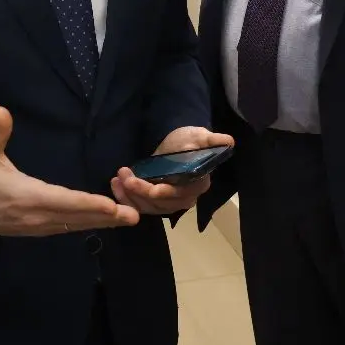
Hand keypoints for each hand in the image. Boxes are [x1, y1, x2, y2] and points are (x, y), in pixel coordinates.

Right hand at [0, 108, 138, 237]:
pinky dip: (88, 223)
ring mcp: (38, 226)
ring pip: (75, 226)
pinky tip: (106, 220)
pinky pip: (68, 228)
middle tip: (134, 215)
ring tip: (128, 217)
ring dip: (102, 222)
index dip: (87, 204)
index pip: (62, 201)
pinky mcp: (38, 230)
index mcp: (26, 196)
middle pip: (76, 218)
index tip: (111, 206)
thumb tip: (2, 111)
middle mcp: (36, 216)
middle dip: (106, 216)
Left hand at [109, 126, 231, 215]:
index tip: (137, 181)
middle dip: (138, 192)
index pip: (177, 194)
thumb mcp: (200, 136)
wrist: (177, 143)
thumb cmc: (189, 139)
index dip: (158, 191)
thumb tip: (228, 141)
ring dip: (130, 196)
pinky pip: (142, 207)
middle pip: (160, 204)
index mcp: (197, 184)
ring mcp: (170, 202)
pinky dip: (128, 199)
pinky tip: (117, 186)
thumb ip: (211, 140)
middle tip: (122, 175)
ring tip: (116, 179)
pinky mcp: (157, 202)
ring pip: (149, 208)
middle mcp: (185, 198)